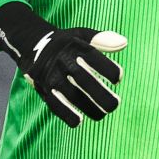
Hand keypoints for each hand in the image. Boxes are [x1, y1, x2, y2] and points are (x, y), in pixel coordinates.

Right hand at [0, 3, 126, 127]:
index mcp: (75, 47)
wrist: (33, 45)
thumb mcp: (83, 35)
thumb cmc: (67, 43)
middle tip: (115, 105)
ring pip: (71, 95)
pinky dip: (65, 114)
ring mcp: (53, 76)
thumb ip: (103, 40)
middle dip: (100, 94)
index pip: (93, 58)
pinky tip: (78, 122)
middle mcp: (63, 61)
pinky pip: (54, 103)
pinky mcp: (44, 88)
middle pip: (83, 79)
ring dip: (87, 107)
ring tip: (102, 115)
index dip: (107, 69)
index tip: (119, 79)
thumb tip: (124, 43)